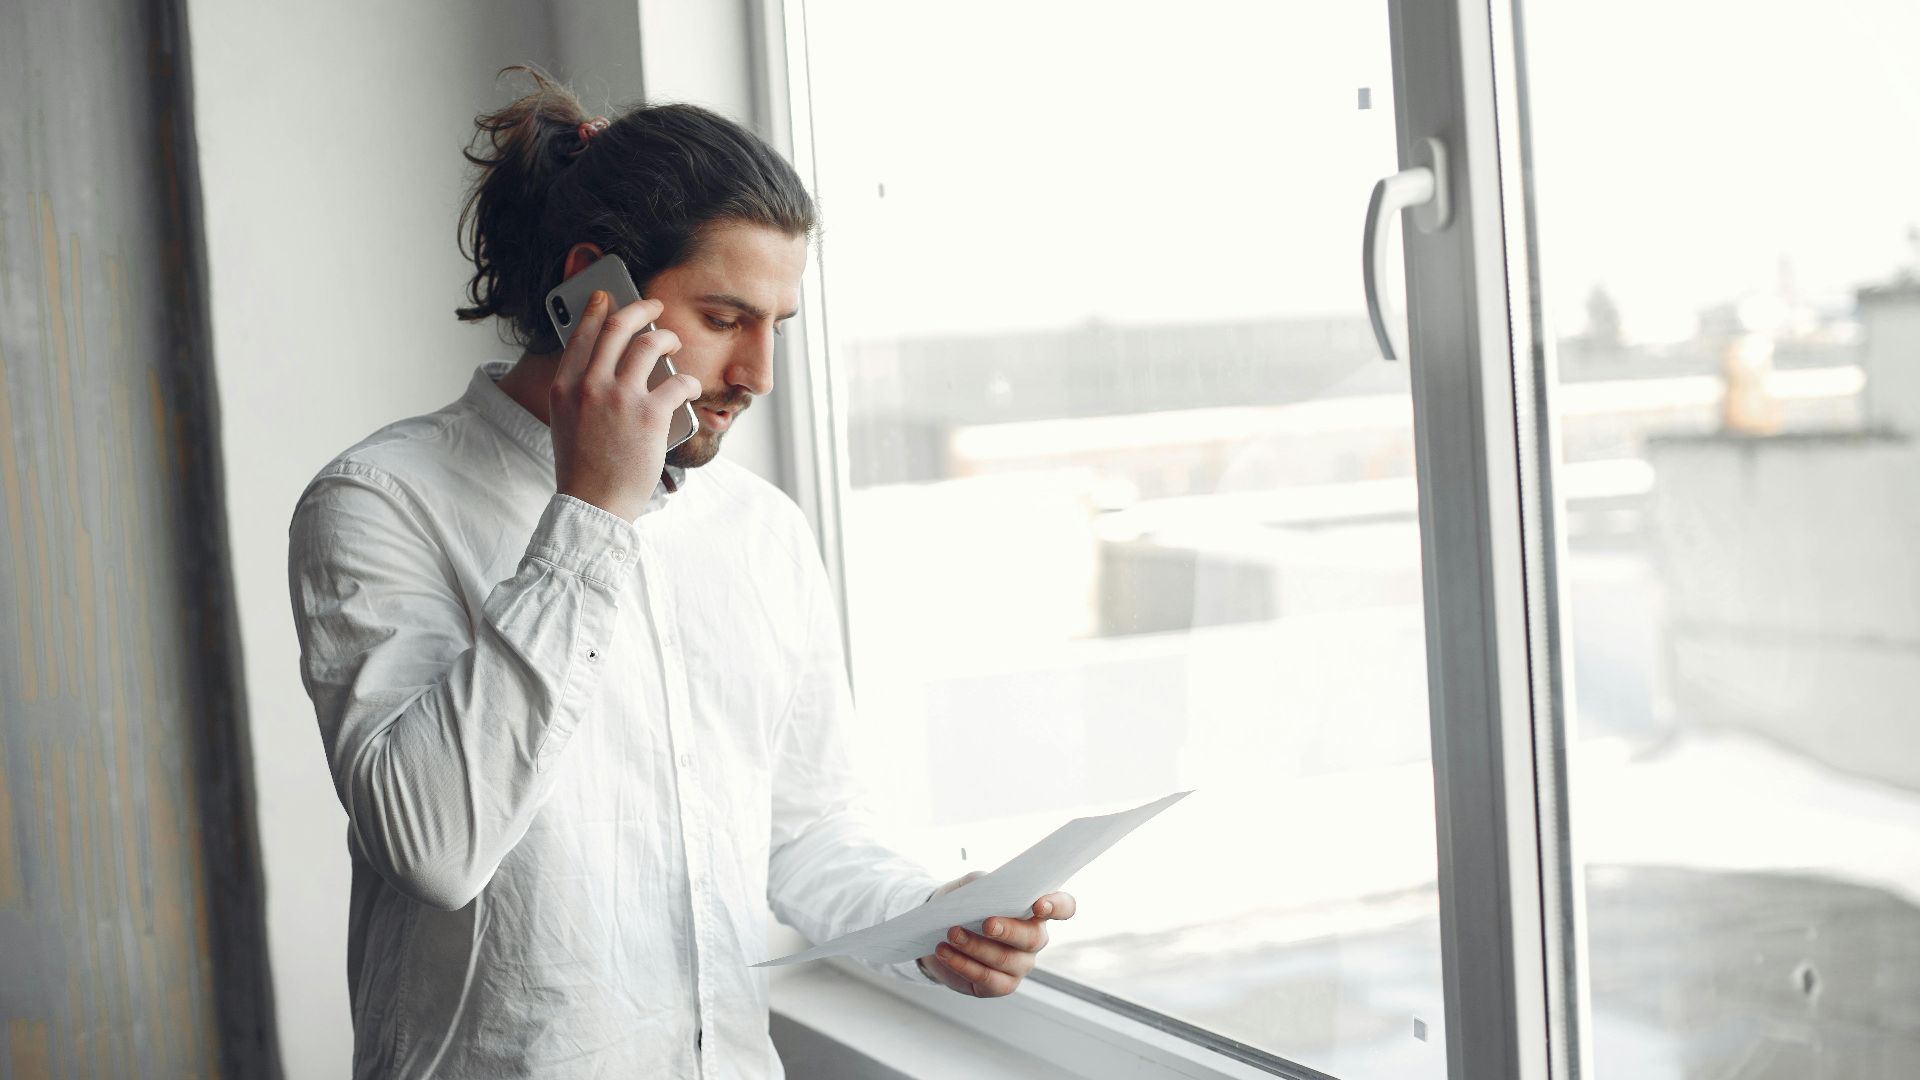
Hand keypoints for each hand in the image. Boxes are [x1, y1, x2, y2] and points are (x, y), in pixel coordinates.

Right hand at [549, 291, 700, 521]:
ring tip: (673, 343)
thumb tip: (605, 365)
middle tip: (655, 306)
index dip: (598, 309)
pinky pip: (678, 381)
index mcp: (565, 386)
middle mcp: (589, 385)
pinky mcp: (650, 415)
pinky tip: (690, 387)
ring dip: (667, 338)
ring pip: (650, 345)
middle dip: (640, 308)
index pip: (581, 334)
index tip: (608, 296)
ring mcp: (620, 398)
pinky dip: (688, 381)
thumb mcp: (567, 422)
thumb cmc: (584, 468)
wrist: (594, 504)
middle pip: (618, 327)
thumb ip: (580, 391)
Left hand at [916, 871, 1076, 997]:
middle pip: (1033, 938)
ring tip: (952, 934)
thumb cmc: (964, 904)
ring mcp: (1020, 965)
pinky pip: (987, 978)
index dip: (1057, 906)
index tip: (1039, 905)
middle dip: (1009, 930)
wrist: (938, 931)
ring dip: (976, 946)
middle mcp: (1034, 939)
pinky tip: (945, 952)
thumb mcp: (971, 886)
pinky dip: (963, 965)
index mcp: (1036, 910)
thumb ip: (983, 884)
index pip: (1064, 907)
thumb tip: (988, 889)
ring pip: (1005, 960)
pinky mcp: (1001, 985)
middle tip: (986, 924)